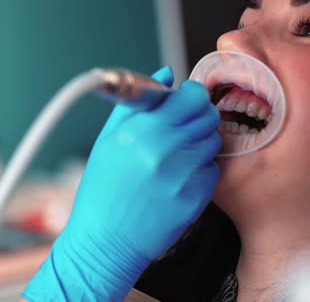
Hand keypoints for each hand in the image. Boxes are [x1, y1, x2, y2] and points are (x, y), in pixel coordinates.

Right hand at [23, 67, 220, 300]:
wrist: (105, 240)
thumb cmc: (102, 191)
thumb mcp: (107, 141)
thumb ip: (136, 105)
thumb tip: (164, 73)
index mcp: (139, 130)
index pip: (188, 95)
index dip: (188, 96)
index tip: (181, 102)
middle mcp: (163, 148)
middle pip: (206, 115)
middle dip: (197, 116)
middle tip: (180, 128)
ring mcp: (182, 174)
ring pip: (211, 142)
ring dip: (197, 144)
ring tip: (173, 158)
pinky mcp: (196, 197)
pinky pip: (212, 170)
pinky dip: (199, 171)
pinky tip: (176, 180)